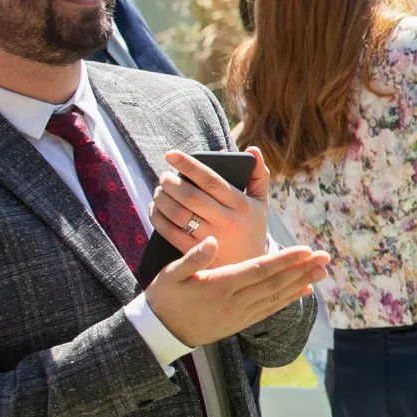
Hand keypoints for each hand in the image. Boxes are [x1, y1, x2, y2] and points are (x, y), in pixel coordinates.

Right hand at [145, 241, 328, 349]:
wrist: (159, 334)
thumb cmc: (164, 298)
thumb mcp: (169, 275)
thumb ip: (192, 258)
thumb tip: (212, 241)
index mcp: (220, 285)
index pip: (258, 270)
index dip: (284, 260)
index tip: (305, 250)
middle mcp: (235, 301)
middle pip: (275, 283)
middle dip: (302, 269)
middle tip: (326, 256)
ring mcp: (240, 314)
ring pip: (276, 296)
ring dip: (300, 282)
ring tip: (322, 271)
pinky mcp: (241, 323)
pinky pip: (270, 310)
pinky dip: (288, 300)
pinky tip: (304, 291)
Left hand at [153, 149, 268, 263]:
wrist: (251, 267)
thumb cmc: (252, 227)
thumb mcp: (261, 202)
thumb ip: (259, 175)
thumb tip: (252, 149)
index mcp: (242, 205)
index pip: (212, 181)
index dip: (189, 165)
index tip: (171, 155)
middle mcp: (227, 222)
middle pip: (191, 197)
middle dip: (171, 183)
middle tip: (163, 176)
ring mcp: (210, 239)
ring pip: (178, 214)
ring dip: (162, 199)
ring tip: (159, 190)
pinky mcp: (196, 254)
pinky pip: (170, 232)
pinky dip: (157, 218)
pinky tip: (155, 208)